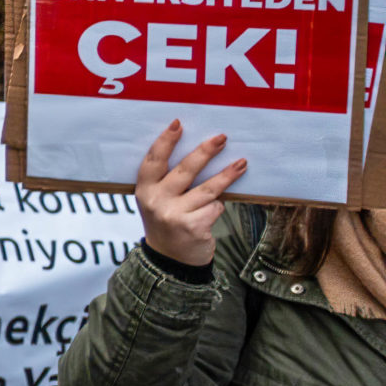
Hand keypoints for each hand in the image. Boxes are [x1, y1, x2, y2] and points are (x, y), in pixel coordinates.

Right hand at [135, 120, 246, 267]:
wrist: (170, 261)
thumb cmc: (166, 222)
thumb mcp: (156, 201)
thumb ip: (167, 182)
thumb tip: (197, 153)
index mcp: (144, 190)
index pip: (153, 160)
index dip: (165, 141)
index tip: (178, 124)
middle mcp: (156, 201)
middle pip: (185, 170)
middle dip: (205, 152)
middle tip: (221, 138)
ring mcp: (174, 214)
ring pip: (207, 189)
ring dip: (227, 175)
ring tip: (241, 163)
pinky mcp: (193, 227)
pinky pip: (215, 208)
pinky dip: (218, 207)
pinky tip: (216, 208)